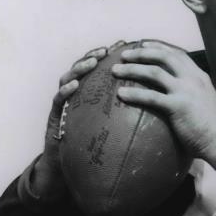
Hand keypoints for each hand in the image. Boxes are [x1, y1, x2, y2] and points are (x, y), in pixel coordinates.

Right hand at [30, 42, 123, 198]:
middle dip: (94, 56)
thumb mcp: (113, 132)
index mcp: (90, 96)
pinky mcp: (55, 116)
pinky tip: (74, 86)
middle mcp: (76, 95)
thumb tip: (160, 115)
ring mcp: (64, 104)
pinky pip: (58, 101)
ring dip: (80, 68)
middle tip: (107, 50)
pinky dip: (65, 91)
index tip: (126, 46)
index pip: (100, 71)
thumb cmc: (93, 151)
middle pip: (83, 69)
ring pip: (68, 78)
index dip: (111, 57)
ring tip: (92, 62)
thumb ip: (128, 120)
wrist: (67, 170)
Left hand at [113, 41, 215, 169]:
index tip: (143, 45)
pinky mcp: (178, 106)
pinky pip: (151, 96)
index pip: (177, 54)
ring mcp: (186, 91)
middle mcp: (193, 79)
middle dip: (141, 53)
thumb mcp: (206, 101)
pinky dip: (134, 93)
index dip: (158, 47)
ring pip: (154, 72)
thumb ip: (193, 93)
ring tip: (116, 71)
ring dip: (132, 69)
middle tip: (124, 55)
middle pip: (164, 56)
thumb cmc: (213, 128)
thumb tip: (177, 94)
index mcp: (199, 76)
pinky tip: (121, 95)